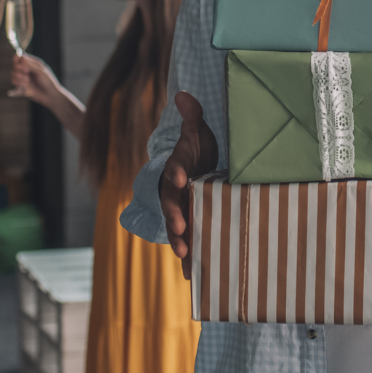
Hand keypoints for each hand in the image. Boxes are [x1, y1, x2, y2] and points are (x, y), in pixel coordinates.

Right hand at [9, 53, 58, 102]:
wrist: (49, 96)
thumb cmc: (48, 82)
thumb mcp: (41, 72)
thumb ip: (31, 65)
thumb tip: (21, 57)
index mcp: (32, 63)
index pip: (20, 57)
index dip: (17, 59)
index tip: (19, 63)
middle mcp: (27, 69)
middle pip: (15, 64)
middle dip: (18, 68)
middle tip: (27, 72)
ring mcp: (23, 77)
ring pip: (13, 73)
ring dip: (19, 77)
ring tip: (28, 80)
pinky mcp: (21, 85)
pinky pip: (14, 81)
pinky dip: (18, 83)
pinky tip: (26, 85)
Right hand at [159, 91, 219, 277]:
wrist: (199, 171)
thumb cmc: (198, 152)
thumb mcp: (197, 134)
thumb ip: (192, 117)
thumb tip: (184, 95)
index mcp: (179, 170)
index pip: (174, 170)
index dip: (176, 173)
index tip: (181, 178)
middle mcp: (176, 193)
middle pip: (172, 206)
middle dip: (175, 217)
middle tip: (180, 228)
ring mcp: (183, 211)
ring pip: (178, 229)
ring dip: (181, 243)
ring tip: (186, 258)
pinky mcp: (192, 227)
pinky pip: (190, 244)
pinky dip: (192, 260)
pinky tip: (197, 277)